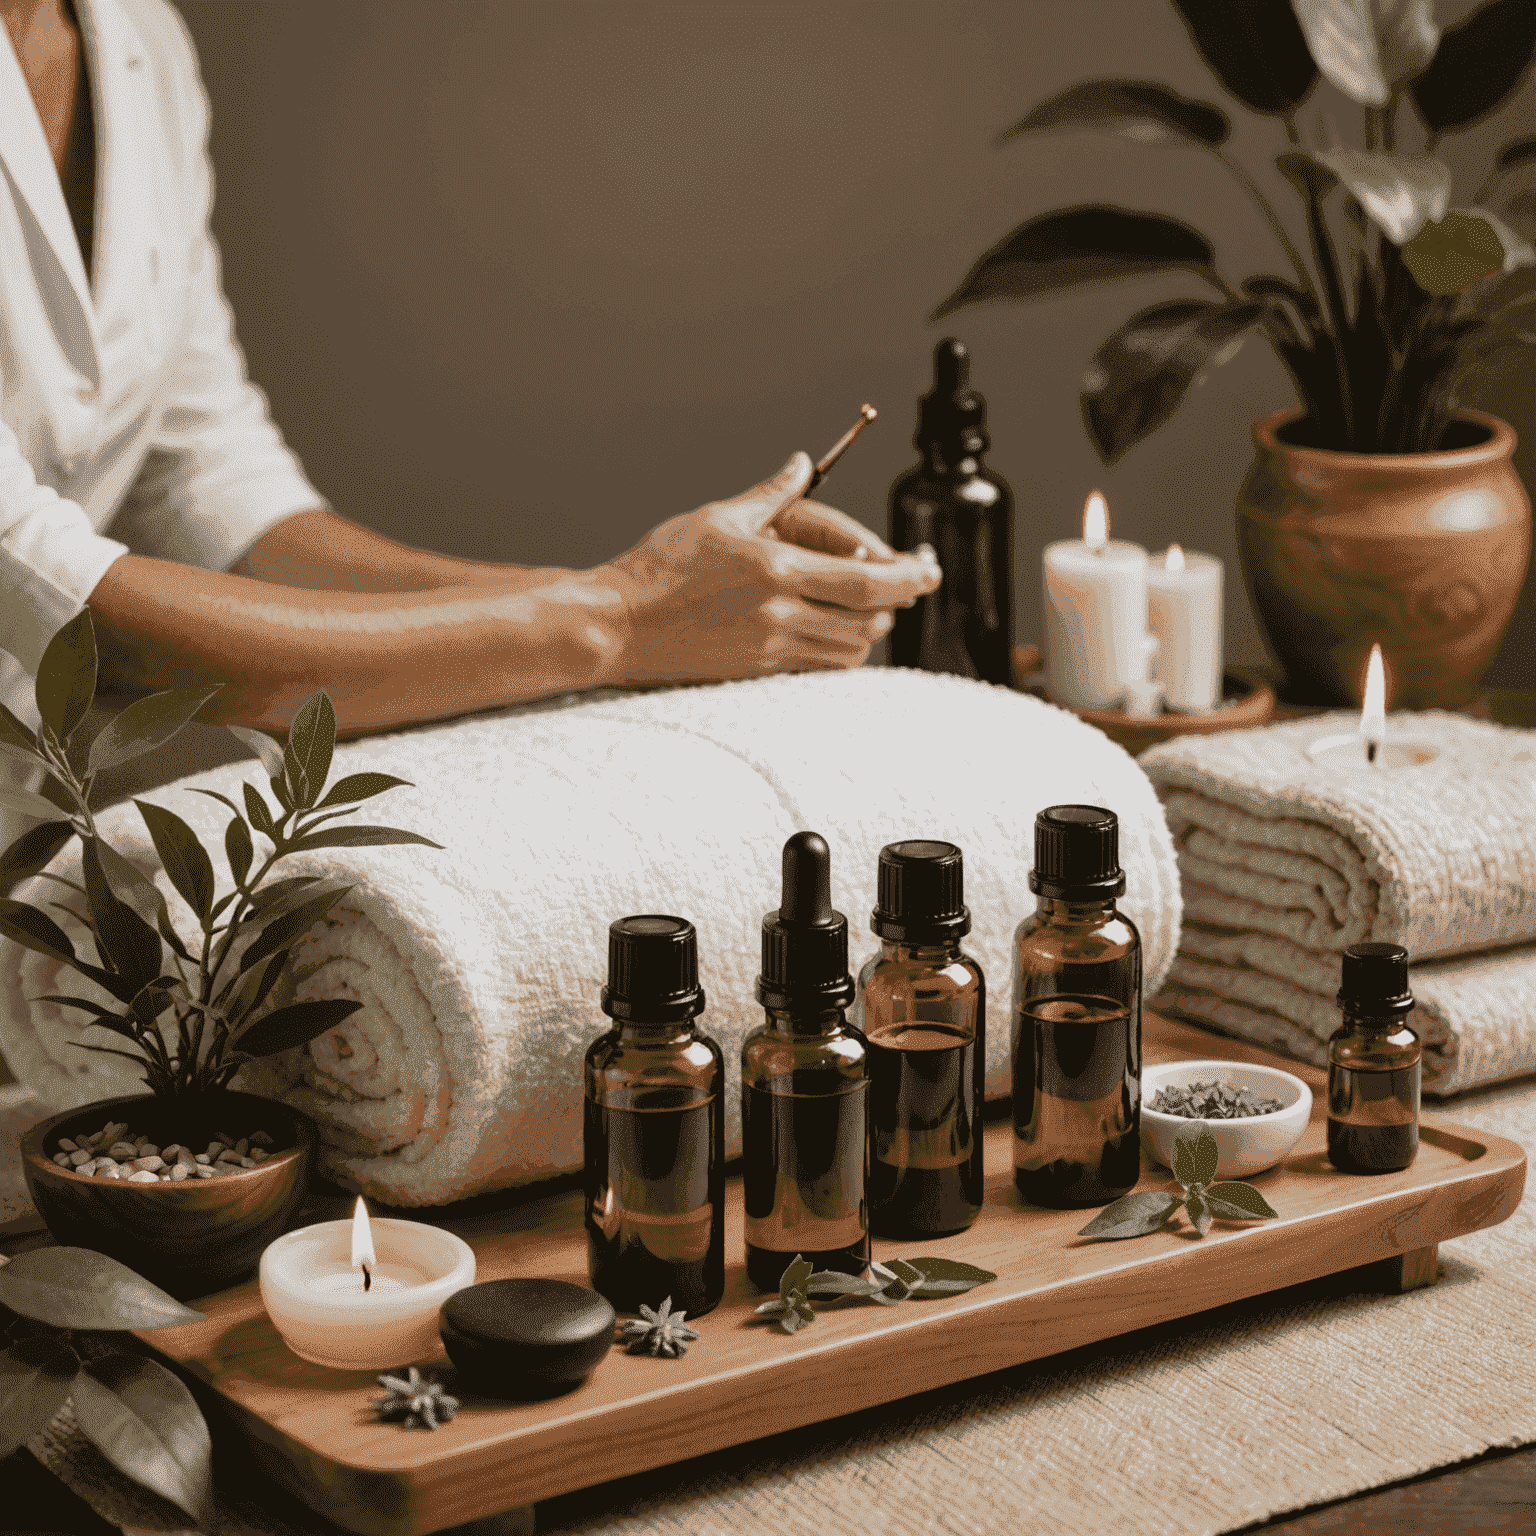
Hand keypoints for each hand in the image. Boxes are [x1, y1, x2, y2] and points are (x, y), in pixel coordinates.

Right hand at [601, 453, 941, 682]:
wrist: (616, 626)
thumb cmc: (656, 571)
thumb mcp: (716, 519)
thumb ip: (770, 495)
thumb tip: (801, 465)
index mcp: (774, 571)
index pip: (866, 581)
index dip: (909, 577)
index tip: (929, 568)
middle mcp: (779, 616)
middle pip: (868, 621)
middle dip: (896, 602)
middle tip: (905, 582)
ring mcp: (770, 649)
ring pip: (849, 650)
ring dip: (870, 627)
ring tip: (870, 604)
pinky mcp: (757, 670)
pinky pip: (819, 666)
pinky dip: (840, 649)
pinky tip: (833, 628)